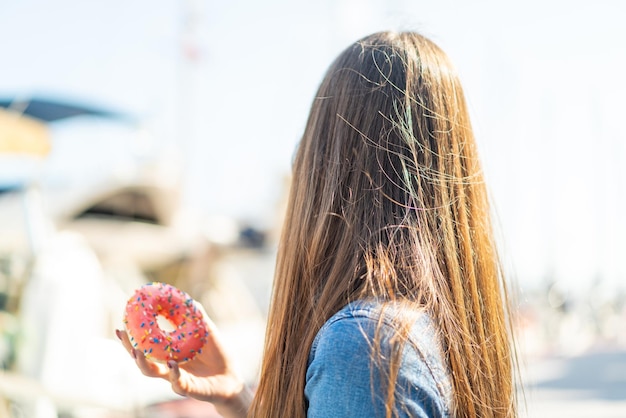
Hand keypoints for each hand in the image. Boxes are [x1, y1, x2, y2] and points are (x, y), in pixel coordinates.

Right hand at [116, 312, 252, 417]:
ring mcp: (175, 378)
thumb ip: (197, 317)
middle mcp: (167, 365)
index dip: (132, 336)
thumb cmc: (217, 354)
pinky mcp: (187, 389)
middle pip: (141, 359)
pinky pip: (177, 382)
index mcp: (168, 352)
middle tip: (121, 334)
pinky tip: (172, 363)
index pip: (145, 344)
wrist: (232, 377)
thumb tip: (187, 298)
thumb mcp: (208, 331)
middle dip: (129, 347)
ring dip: (143, 362)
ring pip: (152, 372)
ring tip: (137, 351)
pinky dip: (173, 373)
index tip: (121, 324)